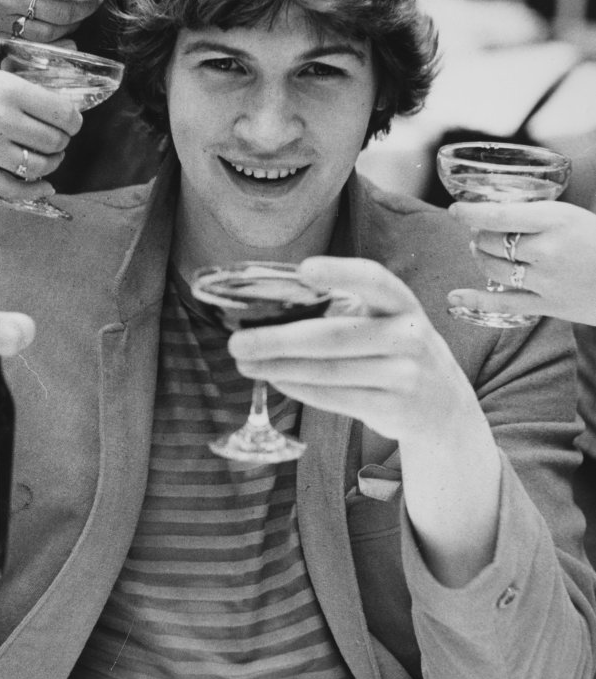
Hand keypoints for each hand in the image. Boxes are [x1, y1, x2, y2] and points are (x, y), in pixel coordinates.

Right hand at [0, 54, 82, 198]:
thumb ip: (18, 92)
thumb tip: (51, 107)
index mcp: (9, 90)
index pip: (64, 113)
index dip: (73, 121)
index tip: (69, 122)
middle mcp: (2, 120)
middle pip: (56, 141)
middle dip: (61, 142)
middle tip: (55, 139)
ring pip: (40, 166)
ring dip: (51, 165)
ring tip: (48, 158)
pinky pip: (14, 190)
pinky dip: (35, 191)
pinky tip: (44, 187)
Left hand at [228, 255, 480, 444]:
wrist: (442, 405)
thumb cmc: (393, 349)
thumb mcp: (384, 320)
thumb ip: (343, 309)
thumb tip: (269, 304)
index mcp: (402, 303)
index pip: (374, 280)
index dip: (341, 273)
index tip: (305, 269)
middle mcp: (409, 336)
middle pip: (335, 336)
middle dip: (279, 340)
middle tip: (236, 341)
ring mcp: (405, 375)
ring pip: (329, 371)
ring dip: (279, 368)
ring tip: (244, 362)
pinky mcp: (394, 408)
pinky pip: (336, 398)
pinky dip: (300, 388)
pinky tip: (274, 379)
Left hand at [448, 200, 595, 325]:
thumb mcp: (572, 217)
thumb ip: (537, 217)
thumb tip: (491, 215)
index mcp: (557, 219)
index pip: (499, 214)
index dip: (471, 212)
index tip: (455, 210)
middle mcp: (548, 250)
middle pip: (492, 242)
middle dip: (480, 235)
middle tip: (481, 232)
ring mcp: (547, 280)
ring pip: (493, 267)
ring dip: (481, 257)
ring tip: (482, 250)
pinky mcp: (550, 305)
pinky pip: (502, 302)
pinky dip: (474, 300)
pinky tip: (454, 298)